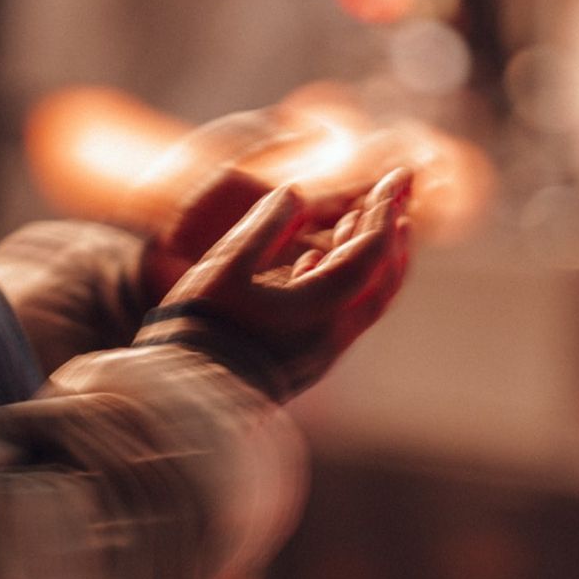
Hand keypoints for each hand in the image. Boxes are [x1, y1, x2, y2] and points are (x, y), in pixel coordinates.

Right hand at [150, 167, 411, 394]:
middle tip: (392, 199)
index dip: (385, 210)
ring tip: (360, 225)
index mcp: (322, 306)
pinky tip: (317, 263)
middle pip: (383, 278)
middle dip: (391, 233)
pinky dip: (343, 281)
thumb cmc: (201, 329)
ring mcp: (322, 353)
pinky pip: (341, 316)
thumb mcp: (226, 265)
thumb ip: (264, 225)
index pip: (373, 250)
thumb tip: (294, 194)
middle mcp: (334, 333)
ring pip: (365, 300)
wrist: (186, 399)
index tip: (393, 179)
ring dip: (370, 259)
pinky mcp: (305, 364)